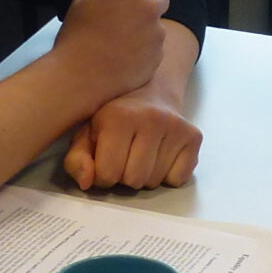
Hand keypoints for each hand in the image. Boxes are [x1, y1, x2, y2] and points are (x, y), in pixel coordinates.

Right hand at [51, 0, 169, 105]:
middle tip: (127, 11)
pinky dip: (143, 49)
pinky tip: (123, 58)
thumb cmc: (76, 35)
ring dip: (143, 26)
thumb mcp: (82, 0)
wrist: (80, 78)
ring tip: (119, 42)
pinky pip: (153, 46)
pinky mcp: (158, 56)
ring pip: (155, 23)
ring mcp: (156, 33)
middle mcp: (148, 6)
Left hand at [64, 86, 201, 190]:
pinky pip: (178, 179)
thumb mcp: (87, 133)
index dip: (102, 175)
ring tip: (141, 154)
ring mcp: (176, 127)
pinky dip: (168, 176)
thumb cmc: (114, 116)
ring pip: (155, 182)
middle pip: (133, 181)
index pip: (107, 175)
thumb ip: (77, 160)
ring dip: (145, 176)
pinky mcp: (194, 136)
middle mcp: (151, 119)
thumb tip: (87, 182)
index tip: (105, 161)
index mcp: (119, 118)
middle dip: (125, 176)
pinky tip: (161, 155)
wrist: (151, 90)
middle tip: (125, 157)